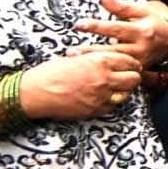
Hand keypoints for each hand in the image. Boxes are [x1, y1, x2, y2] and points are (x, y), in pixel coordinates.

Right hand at [22, 51, 142, 122]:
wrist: (33, 93)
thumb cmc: (50, 72)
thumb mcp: (76, 58)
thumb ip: (96, 58)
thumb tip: (112, 59)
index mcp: (99, 61)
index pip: (130, 61)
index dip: (133, 64)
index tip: (133, 66)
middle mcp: (104, 78)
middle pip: (134, 79)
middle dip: (133, 77)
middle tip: (127, 78)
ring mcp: (101, 96)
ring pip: (126, 94)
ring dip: (123, 91)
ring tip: (115, 88)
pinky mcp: (95, 110)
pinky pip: (113, 106)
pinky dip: (112, 102)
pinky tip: (103, 98)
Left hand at [74, 0, 167, 66]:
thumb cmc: (153, 21)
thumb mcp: (142, 10)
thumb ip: (122, 6)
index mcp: (142, 30)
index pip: (116, 28)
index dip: (97, 26)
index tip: (79, 24)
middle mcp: (141, 47)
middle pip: (113, 50)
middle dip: (91, 51)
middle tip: (71, 51)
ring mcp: (140, 61)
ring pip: (115, 63)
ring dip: (95, 63)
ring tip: (75, 61)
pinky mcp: (137, 70)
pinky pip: (120, 72)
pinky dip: (105, 70)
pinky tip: (89, 70)